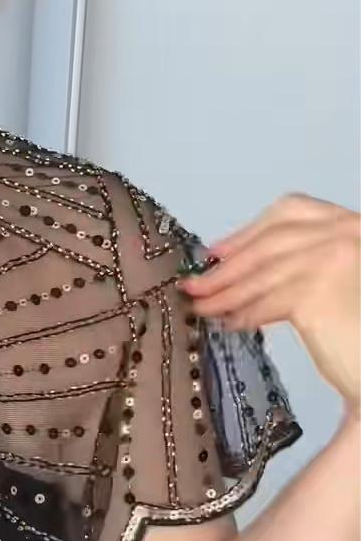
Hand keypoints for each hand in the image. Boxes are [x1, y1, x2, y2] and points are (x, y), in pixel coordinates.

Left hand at [178, 193, 359, 415]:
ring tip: (200, 308)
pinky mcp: (317, 292)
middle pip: (271, 241)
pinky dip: (244, 313)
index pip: (292, 210)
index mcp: (353, 223)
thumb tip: (228, 261)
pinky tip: (230, 325)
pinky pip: (266, 301)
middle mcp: (350, 230)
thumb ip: (296, 262)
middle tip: (195, 284)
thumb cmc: (358, 330)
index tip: (218, 251)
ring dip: (225, 292)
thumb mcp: (332, 279)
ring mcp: (335, 257)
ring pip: (264, 272)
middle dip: (228, 265)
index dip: (250, 231)